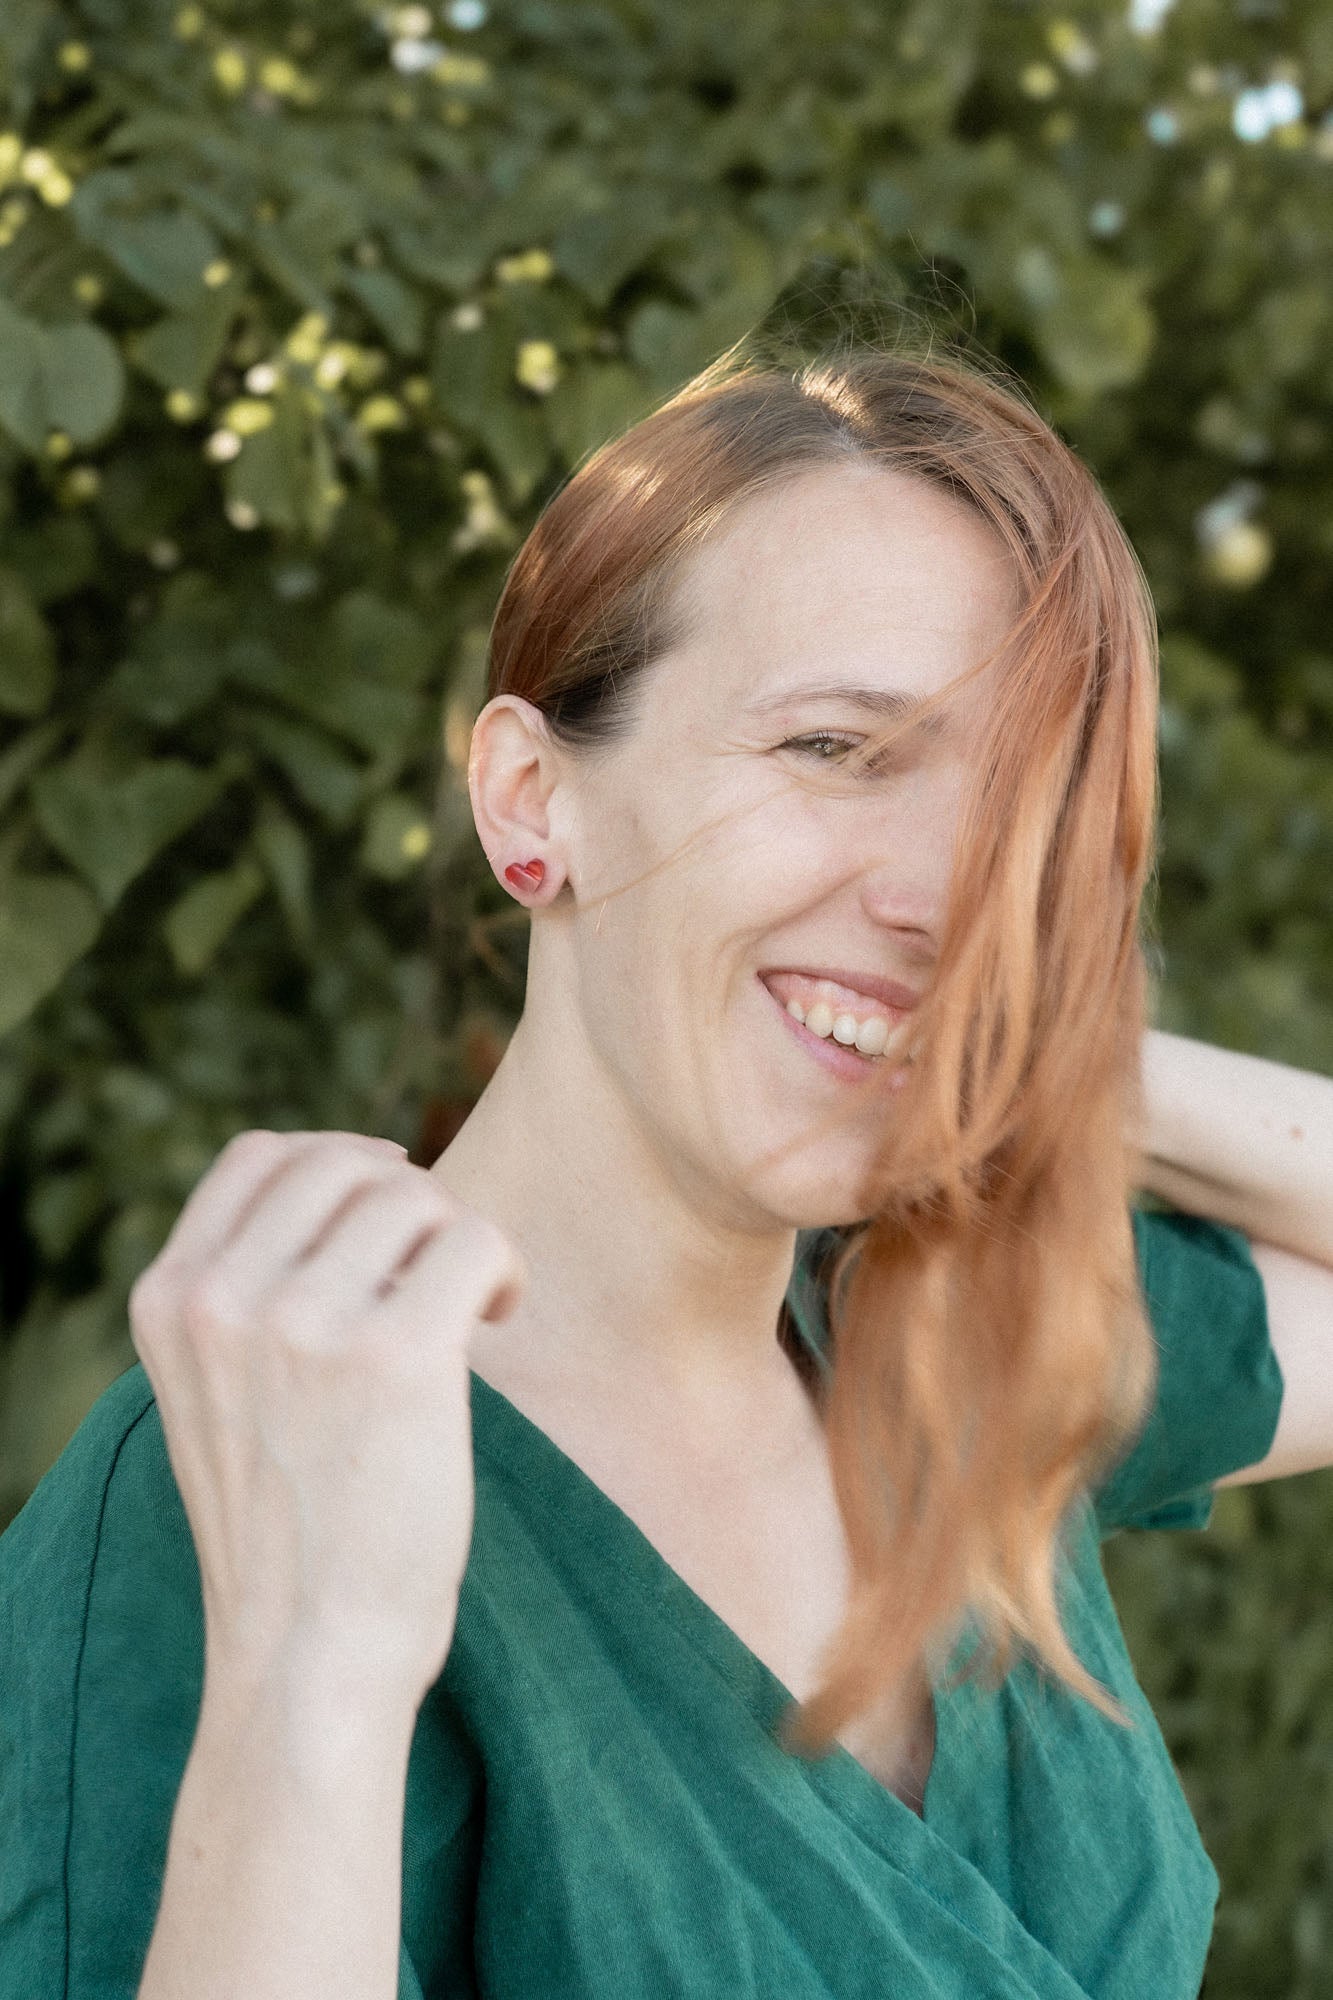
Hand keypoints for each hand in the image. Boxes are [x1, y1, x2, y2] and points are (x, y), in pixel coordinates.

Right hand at [128, 1129, 526, 1713]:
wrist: (307, 1659)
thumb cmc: (287, 1534)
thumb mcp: (222, 1396)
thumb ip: (254, 1298)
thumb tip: (368, 1191)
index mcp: (171, 1302)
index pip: (258, 1158)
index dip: (340, 1160)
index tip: (395, 1197)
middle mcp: (224, 1299)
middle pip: (344, 1167)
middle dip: (411, 1204)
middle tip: (442, 1272)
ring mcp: (304, 1322)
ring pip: (415, 1198)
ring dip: (460, 1240)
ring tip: (472, 1306)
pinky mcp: (396, 1354)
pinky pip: (475, 1241)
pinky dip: (503, 1268)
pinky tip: (500, 1316)